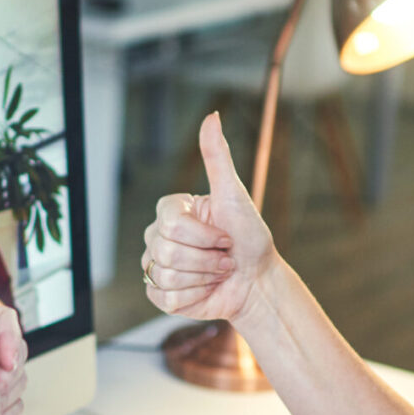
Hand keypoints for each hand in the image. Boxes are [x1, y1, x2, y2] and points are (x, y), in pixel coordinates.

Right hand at [143, 112, 276, 323]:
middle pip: (167, 251)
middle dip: (207, 259)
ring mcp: (156, 265)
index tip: (226, 235)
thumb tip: (211, 117)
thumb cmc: (250, 238)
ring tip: (217, 272)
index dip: (205, 235)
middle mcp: (157, 236)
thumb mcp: (235, 195)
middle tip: (224, 257)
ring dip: (203, 278)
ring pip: (166, 275)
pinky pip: (164, 297)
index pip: (171, 223)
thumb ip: (217, 157)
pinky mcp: (159, 294)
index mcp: (171, 211)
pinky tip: (205, 289)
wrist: (257, 281)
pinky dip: (193, 297)